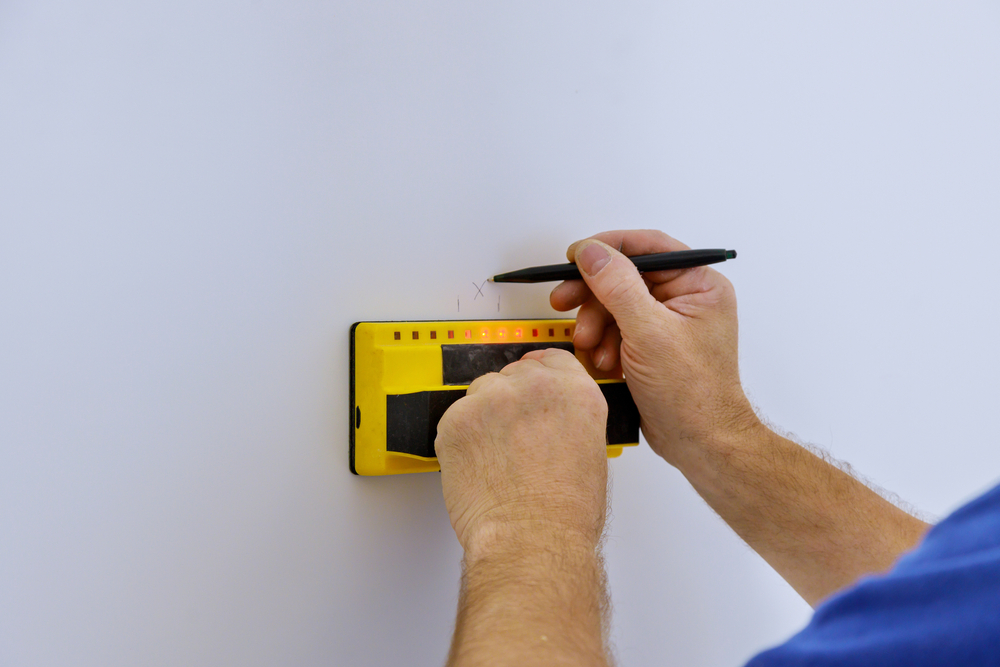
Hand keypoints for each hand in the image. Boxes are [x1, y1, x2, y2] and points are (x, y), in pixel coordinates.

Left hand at [434, 348, 608, 558]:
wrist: (531, 539)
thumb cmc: (563, 514)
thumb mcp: (590, 454)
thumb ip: (570, 421)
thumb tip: (551, 422)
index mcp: (576, 392)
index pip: (552, 359)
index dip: (538, 374)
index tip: (528, 383)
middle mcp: (535, 387)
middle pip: (512, 375)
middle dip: (509, 402)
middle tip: (510, 439)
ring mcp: (493, 400)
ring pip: (480, 394)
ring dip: (482, 419)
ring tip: (494, 459)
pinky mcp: (457, 419)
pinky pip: (454, 420)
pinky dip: (459, 440)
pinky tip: (477, 467)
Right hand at [550, 229, 758, 464]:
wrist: (700, 444)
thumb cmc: (693, 394)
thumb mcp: (649, 333)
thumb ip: (617, 287)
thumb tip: (592, 252)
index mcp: (700, 285)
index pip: (649, 248)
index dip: (608, 248)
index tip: (575, 255)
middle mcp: (686, 299)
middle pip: (626, 277)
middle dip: (594, 296)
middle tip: (563, 301)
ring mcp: (668, 323)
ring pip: (616, 305)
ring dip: (596, 326)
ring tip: (590, 348)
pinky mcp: (652, 346)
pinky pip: (617, 330)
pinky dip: (604, 344)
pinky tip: (604, 363)